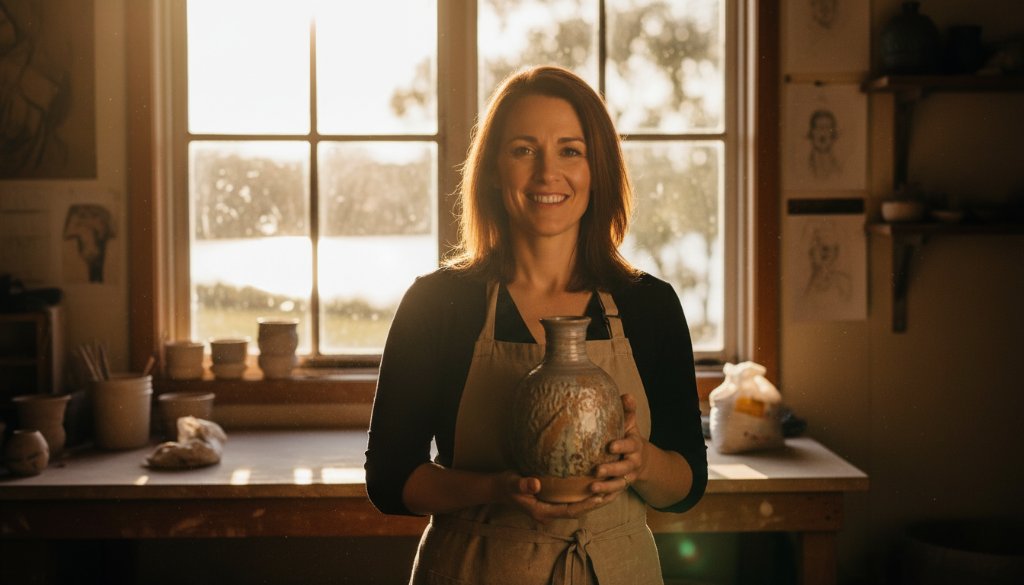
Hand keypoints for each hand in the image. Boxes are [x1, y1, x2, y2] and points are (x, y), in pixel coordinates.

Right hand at [496, 471, 611, 523]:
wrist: (499, 488)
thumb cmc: (505, 485)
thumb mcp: (511, 483)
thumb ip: (522, 484)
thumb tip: (535, 484)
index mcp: (543, 511)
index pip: (570, 511)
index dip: (586, 505)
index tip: (600, 496)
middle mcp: (550, 512)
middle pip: (578, 510)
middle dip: (596, 503)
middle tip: (614, 491)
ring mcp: (552, 507)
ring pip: (577, 506)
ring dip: (594, 499)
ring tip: (612, 488)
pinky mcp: (553, 500)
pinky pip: (573, 499)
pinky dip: (585, 493)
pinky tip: (596, 483)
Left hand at [590, 393, 645, 497]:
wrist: (642, 460)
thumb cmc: (629, 437)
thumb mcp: (630, 424)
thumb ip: (628, 411)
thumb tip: (626, 395)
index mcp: (634, 446)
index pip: (629, 446)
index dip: (621, 447)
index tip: (610, 446)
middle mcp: (632, 464)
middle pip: (623, 469)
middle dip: (612, 471)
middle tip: (597, 470)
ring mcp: (626, 478)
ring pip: (618, 486)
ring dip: (606, 488)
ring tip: (591, 488)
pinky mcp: (620, 489)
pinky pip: (612, 497)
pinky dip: (603, 500)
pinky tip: (591, 501)